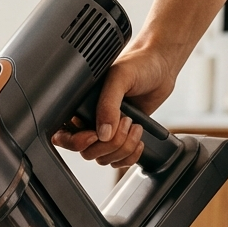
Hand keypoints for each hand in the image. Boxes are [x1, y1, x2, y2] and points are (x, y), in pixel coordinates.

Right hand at [52, 43, 180, 167]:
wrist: (162, 66)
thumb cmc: (138, 65)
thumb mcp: (119, 79)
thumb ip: (108, 104)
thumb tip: (103, 133)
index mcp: (81, 107)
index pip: (65, 136)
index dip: (78, 142)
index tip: (95, 134)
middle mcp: (91, 122)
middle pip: (88, 152)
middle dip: (110, 143)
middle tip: (125, 121)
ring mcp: (107, 132)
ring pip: (104, 159)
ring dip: (123, 148)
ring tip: (135, 125)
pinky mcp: (123, 139)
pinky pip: (119, 161)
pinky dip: (130, 156)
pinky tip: (138, 139)